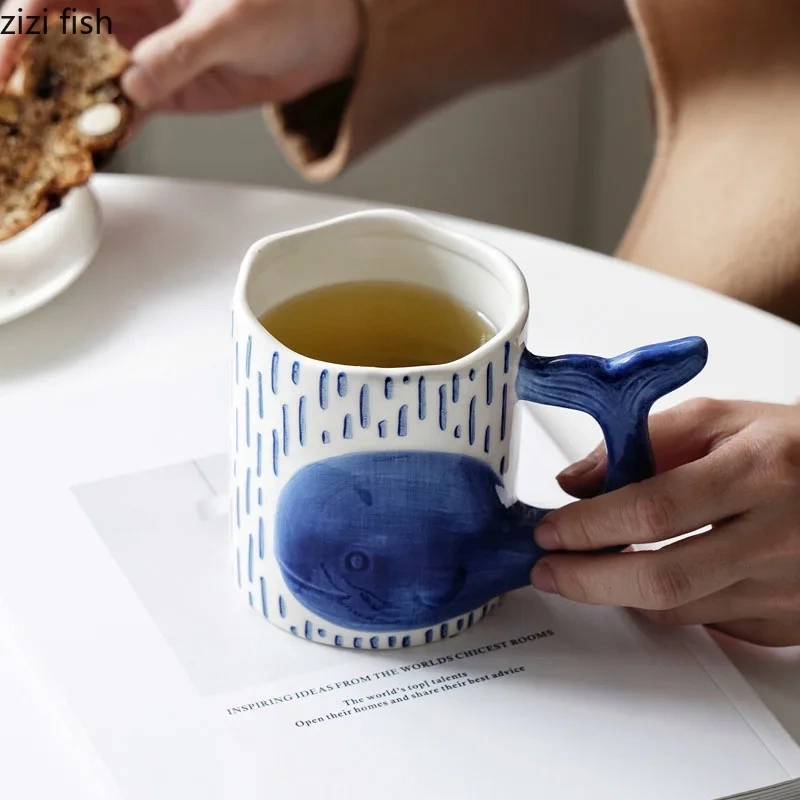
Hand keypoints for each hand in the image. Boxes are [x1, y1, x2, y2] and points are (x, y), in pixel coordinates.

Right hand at [0, 0, 361, 109]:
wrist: (318, 38)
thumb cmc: (283, 3)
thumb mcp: (232, 19)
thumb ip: (182, 50)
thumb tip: (135, 82)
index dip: (18, 26)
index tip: (7, 65)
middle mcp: (123, 9)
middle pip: (53, 37)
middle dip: (28, 73)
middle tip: (15, 114)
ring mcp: (139, 51)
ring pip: (81, 77)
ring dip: (61, 108)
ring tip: (42, 141)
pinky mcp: (160, 88)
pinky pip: (121, 110)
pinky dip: (106, 129)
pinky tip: (91, 148)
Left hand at [530, 398, 799, 646]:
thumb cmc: (796, 448)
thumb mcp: (723, 419)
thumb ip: (645, 441)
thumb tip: (577, 481)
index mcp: (761, 472)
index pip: (653, 510)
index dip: (589, 526)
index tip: (550, 531)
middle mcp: (780, 536)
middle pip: (662, 578)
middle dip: (587, 579)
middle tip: (548, 570)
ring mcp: (790, 588)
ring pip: (679, 609)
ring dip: (619, 593)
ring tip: (588, 569)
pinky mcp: (791, 621)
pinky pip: (710, 624)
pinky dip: (668, 604)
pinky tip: (649, 579)